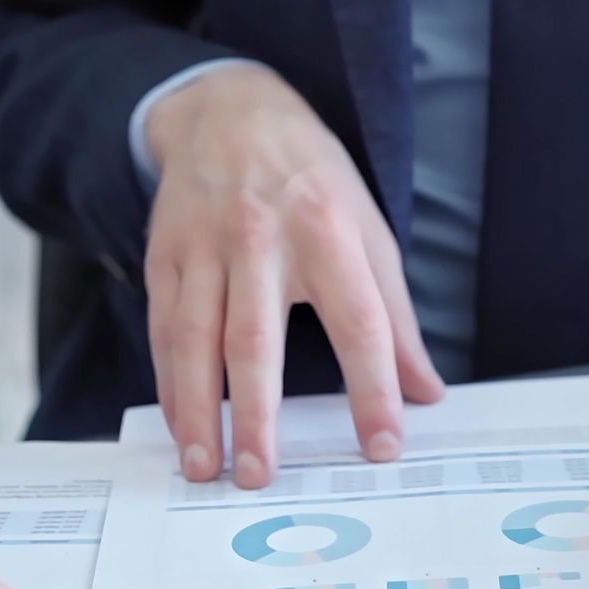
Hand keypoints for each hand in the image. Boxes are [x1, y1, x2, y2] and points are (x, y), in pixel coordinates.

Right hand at [144, 63, 444, 488]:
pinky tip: (180, 425)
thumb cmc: (313, 181)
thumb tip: (426, 392)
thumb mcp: (370, 231)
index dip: (376, 388)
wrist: (230, 111)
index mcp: (330, 233)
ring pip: (195, 341)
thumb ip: (396, 316)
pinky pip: (162, 330)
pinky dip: (169, 385)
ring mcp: (206, 248)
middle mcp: (262, 240)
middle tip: (261, 478)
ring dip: (198, 412)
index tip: (383, 444)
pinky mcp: (164, 256)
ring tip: (205, 468)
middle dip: (258, 416)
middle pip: (257, 340)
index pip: (361, 324)